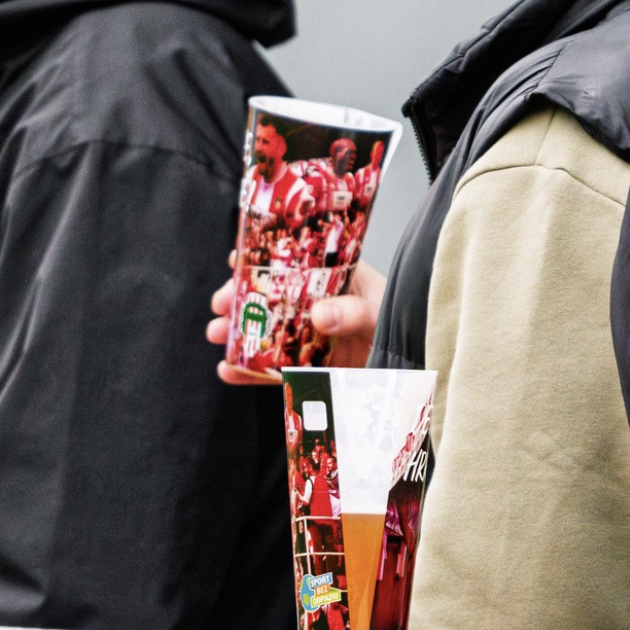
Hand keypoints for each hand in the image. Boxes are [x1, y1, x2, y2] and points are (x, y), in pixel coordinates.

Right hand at [207, 259, 386, 384]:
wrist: (412, 370)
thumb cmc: (400, 328)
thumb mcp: (381, 313)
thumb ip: (354, 312)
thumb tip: (319, 314)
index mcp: (335, 278)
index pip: (294, 260)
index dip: (263, 258)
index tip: (237, 258)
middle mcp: (318, 304)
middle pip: (270, 297)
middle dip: (240, 299)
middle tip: (219, 303)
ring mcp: (311, 336)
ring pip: (266, 331)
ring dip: (238, 333)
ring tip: (217, 334)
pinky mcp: (310, 367)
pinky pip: (275, 367)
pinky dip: (251, 371)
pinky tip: (230, 371)